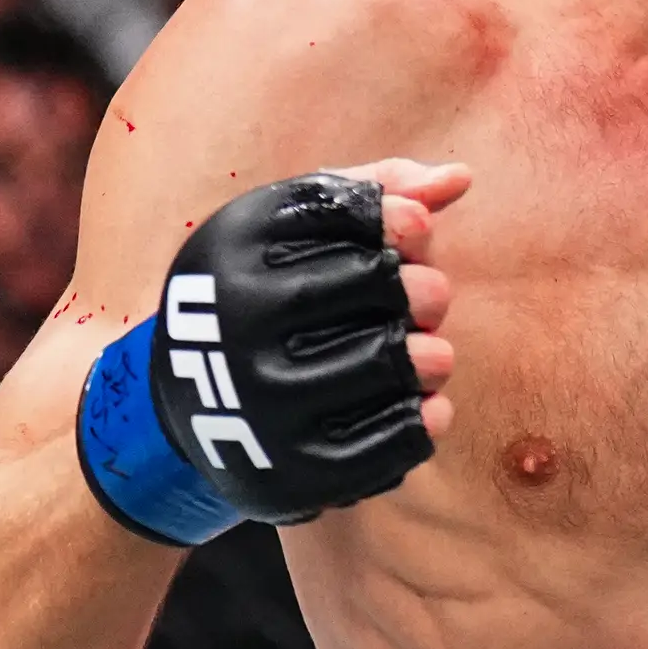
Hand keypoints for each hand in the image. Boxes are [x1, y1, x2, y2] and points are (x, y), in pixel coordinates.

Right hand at [77, 160, 464, 543]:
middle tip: (430, 300)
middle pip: (374, 284)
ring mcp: (260, 401)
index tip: (418, 232)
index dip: (399, 219)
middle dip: (423, 289)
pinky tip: (426, 406)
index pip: (342, 212)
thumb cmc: (263, 293)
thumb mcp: (290, 229)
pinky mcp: (289, 469)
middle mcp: (237, 321)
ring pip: (386, 362)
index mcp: (235, 249)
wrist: (185, 402)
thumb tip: (461, 178)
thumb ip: (375, 190)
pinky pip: (387, 443)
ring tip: (431, 356)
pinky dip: (422, 422)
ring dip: (432, 358)